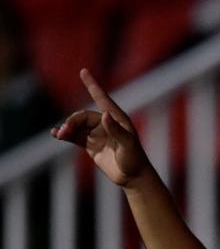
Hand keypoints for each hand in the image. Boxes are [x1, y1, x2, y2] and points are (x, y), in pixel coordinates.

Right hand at [52, 69, 152, 187]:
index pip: (102, 99)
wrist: (132, 177)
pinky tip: (55, 135)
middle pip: (83, 116)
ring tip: (60, 135)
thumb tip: (104, 115)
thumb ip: (116, 130)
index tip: (84, 71)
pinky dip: (65, 134)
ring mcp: (97, 133)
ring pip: (76, 126)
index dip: (93, 85)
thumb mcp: (128, 145)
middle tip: (64, 131)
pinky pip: (74, 136)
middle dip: (72, 121)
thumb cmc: (134, 159)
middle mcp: (106, 123)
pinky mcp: (90, 144)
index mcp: (117, 119)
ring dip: (66, 128)